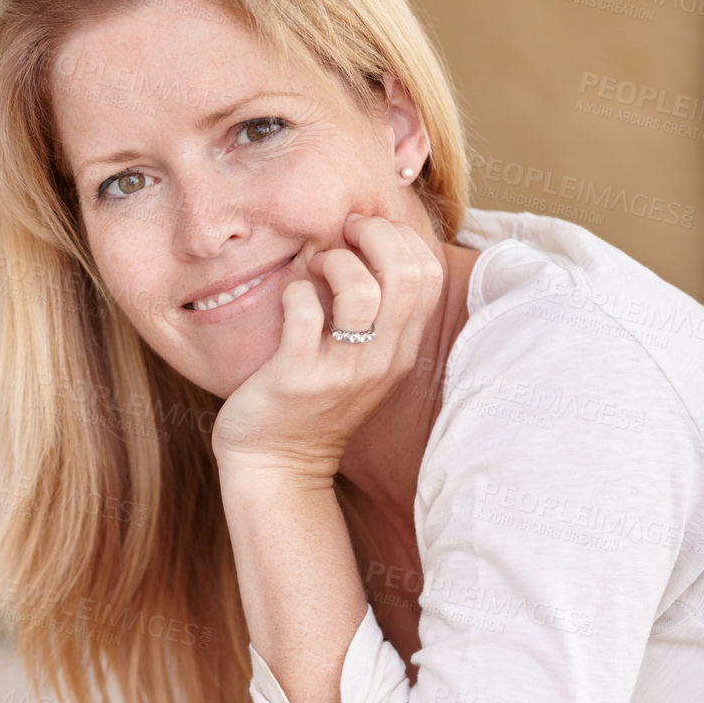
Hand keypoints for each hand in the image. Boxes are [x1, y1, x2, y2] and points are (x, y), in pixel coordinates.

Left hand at [210, 212, 442, 476]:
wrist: (276, 467)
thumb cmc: (310, 404)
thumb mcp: (359, 363)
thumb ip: (373, 317)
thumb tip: (364, 248)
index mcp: (401, 351)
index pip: (427, 275)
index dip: (398, 238)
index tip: (362, 235)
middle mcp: (381, 360)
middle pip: (405, 273)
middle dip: (372, 235)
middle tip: (341, 236)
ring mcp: (342, 371)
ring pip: (361, 290)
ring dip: (333, 262)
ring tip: (313, 270)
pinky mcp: (298, 377)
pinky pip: (305, 312)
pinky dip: (295, 292)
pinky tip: (288, 302)